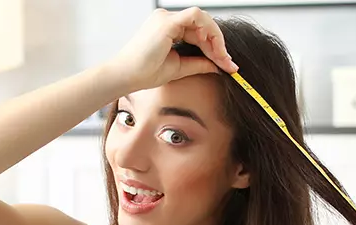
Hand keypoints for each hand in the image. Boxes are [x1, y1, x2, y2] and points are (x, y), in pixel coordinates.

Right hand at [107, 7, 238, 91]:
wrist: (127, 77)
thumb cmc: (145, 72)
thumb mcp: (179, 67)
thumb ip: (198, 63)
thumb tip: (217, 65)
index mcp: (167, 29)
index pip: (198, 32)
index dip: (214, 47)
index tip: (226, 64)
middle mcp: (166, 19)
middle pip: (202, 25)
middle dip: (218, 44)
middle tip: (228, 63)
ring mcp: (166, 18)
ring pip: (202, 18)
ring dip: (215, 38)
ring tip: (220, 57)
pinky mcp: (167, 22)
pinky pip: (196, 17)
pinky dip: (207, 30)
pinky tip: (211, 46)